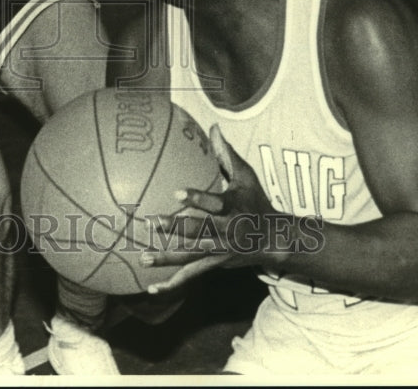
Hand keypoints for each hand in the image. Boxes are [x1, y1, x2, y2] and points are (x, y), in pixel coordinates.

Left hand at [141, 125, 273, 293]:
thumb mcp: (246, 176)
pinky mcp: (214, 265)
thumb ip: (227, 153)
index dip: (196, 198)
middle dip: (175, 229)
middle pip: (198, 231)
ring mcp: (218, 252)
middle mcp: (225, 232)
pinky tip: (152, 290)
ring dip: (167, 259)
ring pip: (191, 256)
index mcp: (232, 208)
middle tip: (151, 223)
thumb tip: (213, 127)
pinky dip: (173, 284)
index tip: (176, 193)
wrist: (273, 239)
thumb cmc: (256, 201)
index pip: (214, 204)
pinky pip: (191, 276)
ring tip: (144, 259)